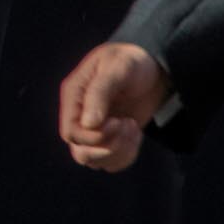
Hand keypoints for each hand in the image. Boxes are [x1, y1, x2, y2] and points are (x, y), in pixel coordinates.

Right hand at [60, 41, 169, 171]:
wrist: (153, 67)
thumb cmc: (132, 61)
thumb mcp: (118, 68)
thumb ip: (100, 92)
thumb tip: (88, 124)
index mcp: (74, 96)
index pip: (71, 132)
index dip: (95, 137)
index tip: (119, 121)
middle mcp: (79, 115)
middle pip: (80, 151)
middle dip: (108, 147)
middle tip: (129, 125)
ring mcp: (94, 129)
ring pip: (94, 161)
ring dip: (118, 153)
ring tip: (133, 128)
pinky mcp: (111, 138)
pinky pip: (110, 163)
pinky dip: (126, 156)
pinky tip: (136, 134)